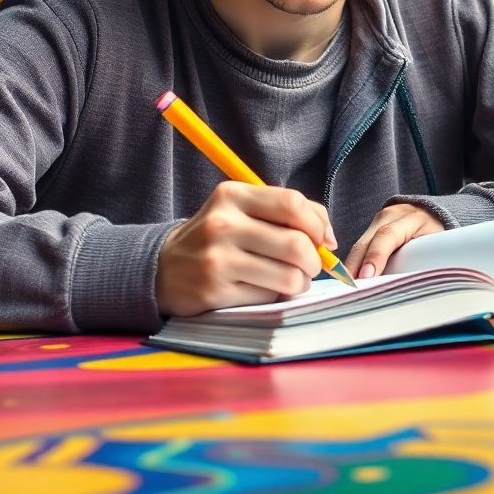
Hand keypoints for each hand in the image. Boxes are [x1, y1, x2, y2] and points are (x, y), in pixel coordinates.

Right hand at [155, 181, 336, 316]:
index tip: (322, 239)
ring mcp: (217, 259)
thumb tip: (329, 239)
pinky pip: (268, 298)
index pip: (292, 204)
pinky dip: (276, 296)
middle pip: (296, 244)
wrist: (164, 268)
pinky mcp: (215, 291)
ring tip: (290, 280)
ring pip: (288, 276)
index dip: (318, 224)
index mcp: (233, 195)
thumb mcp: (242, 210)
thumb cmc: (217, 237)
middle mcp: (223, 223)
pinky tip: (263, 290)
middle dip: (314, 261)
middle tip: (309, 266)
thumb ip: (286, 213)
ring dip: (299, 283)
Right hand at [344, 203, 444, 278]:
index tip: (368, 276)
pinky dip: (354, 264)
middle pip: (365, 242)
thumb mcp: (436, 243)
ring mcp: (376, 221)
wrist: (429, 214)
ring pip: (358, 246)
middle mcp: (388, 216)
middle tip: (351, 288)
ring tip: (348, 288)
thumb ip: (423, 257)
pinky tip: (351, 279)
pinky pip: (359, 248)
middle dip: (354, 266)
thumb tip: (408, 283)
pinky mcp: (370, 229)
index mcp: (409, 218)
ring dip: (351, 267)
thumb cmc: (435, 233)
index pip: (387, 235)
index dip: (376, 256)